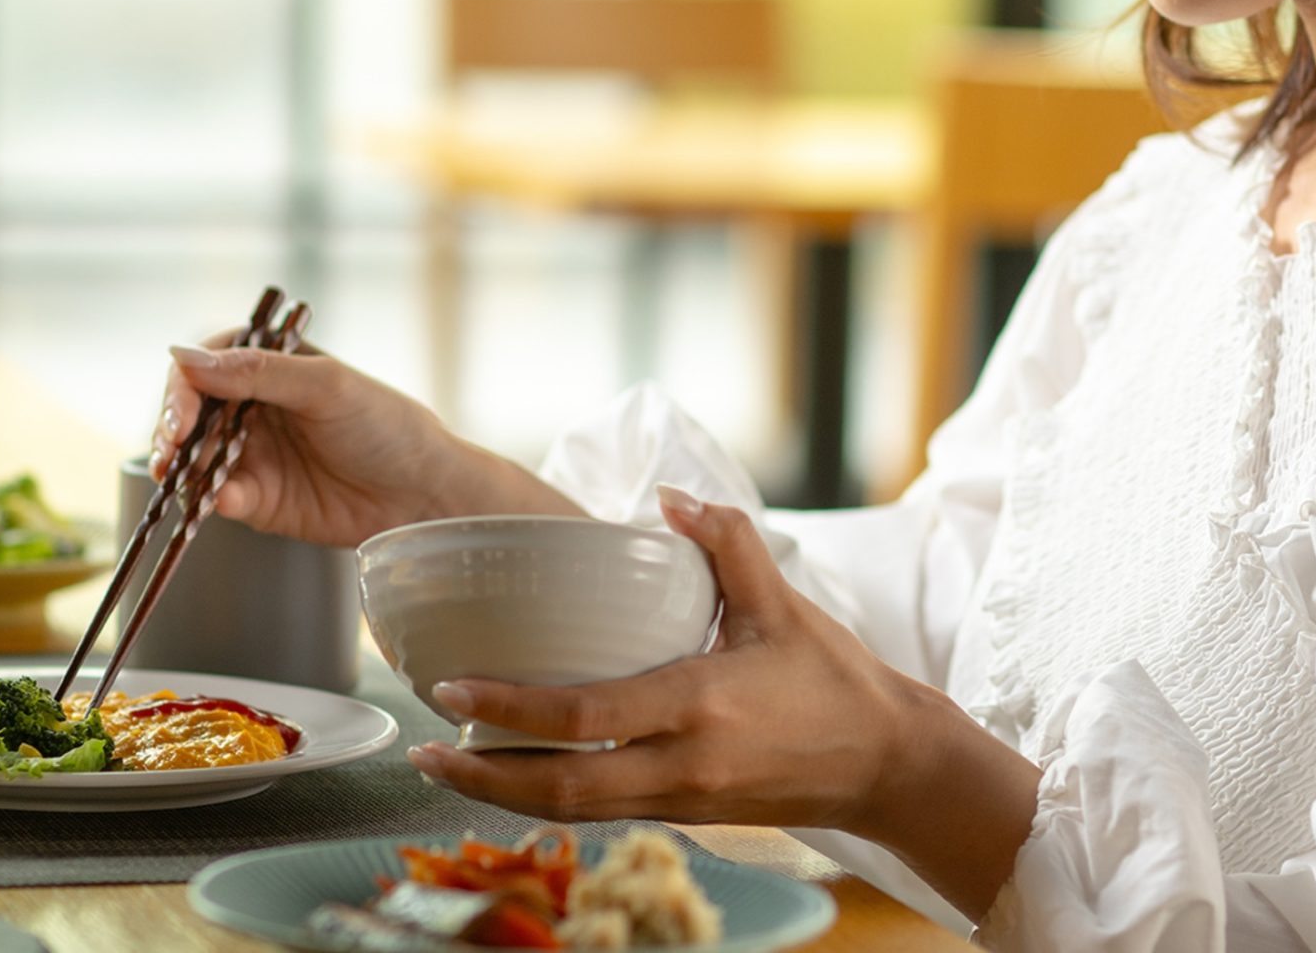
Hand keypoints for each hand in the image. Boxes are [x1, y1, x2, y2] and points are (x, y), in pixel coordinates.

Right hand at [154, 333, 579, 547]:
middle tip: (173, 444)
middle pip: (189, 412)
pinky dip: (208, 498)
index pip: (205, 365)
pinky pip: (217, 497)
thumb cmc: (387, 426)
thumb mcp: (327, 386)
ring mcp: (252, 456)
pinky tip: (220, 499)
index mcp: (270, 367)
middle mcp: (253, 409)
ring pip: (193, 456)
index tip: (183, 411)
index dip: (184, 385)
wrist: (424, 494)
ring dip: (179, 463)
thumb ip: (259, 372)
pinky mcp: (257, 501)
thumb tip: (187, 356)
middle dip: (171, 426)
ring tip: (179, 472)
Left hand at [405, 488, 1041, 920]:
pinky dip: (550, 800)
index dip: (513, 707)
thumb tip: (668, 497)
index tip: (453, 688)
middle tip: (425, 746)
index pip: (587, 718)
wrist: (890, 768)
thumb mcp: (783, 604)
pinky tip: (514, 775)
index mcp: (701, 707)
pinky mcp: (686, 817)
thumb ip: (727, 542)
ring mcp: (683, 801)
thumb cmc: (836, 683)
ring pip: (576, 813)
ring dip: (505, 794)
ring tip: (449, 763)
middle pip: (562, 789)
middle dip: (484, 774)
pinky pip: (603, 814)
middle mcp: (684, 765)